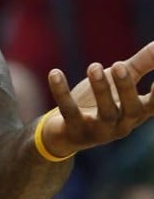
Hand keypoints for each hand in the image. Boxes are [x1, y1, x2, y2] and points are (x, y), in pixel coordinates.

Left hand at [42, 42, 153, 156]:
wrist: (65, 133)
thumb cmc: (100, 103)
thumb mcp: (119, 82)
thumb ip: (141, 64)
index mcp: (135, 113)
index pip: (153, 106)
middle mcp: (122, 125)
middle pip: (131, 109)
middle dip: (126, 87)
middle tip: (119, 64)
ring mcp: (99, 131)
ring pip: (105, 112)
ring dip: (100, 89)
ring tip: (94, 66)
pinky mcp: (74, 130)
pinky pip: (68, 111)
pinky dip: (61, 92)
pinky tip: (55, 73)